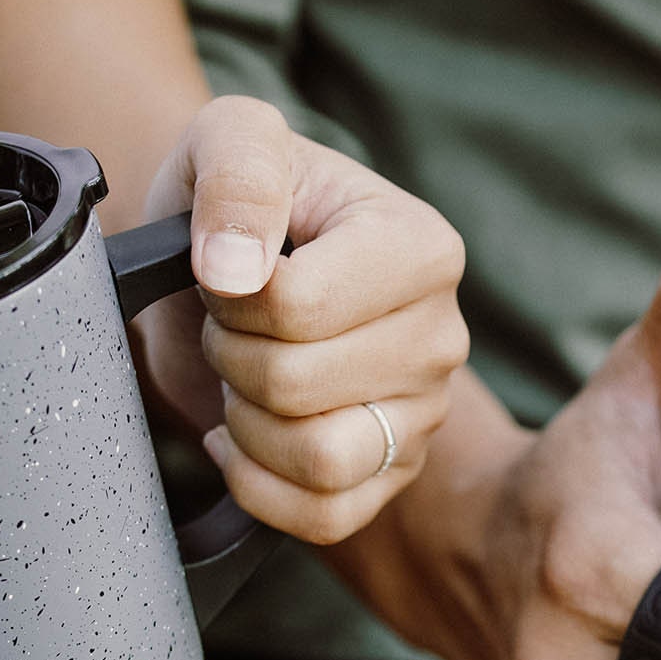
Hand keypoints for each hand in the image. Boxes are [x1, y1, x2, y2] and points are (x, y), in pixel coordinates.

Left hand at [135, 96, 468, 545]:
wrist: (219, 273)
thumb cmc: (233, 206)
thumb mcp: (229, 142)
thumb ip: (236, 176)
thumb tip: (234, 269)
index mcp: (423, 247)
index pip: (301, 306)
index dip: (232, 298)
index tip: (230, 270)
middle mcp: (441, 337)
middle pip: (298, 385)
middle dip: (231, 356)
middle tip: (231, 327)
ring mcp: (422, 417)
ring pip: (318, 460)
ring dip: (246, 425)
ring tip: (243, 379)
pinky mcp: (392, 478)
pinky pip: (323, 517)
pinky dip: (259, 484)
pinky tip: (243, 437)